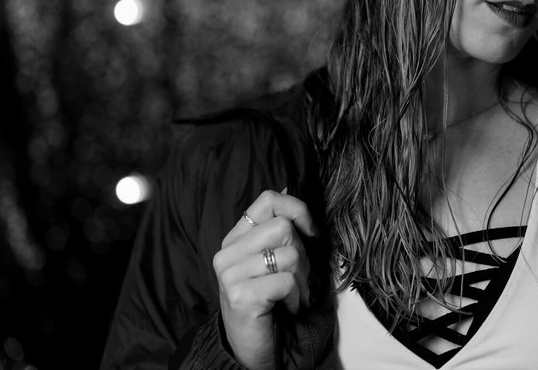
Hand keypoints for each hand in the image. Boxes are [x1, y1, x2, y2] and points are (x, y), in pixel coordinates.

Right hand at [212, 189, 318, 369]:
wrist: (249, 349)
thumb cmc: (267, 302)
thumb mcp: (271, 261)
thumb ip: (276, 229)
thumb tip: (290, 189)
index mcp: (235, 239)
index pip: (268, 200)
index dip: (297, 209)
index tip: (310, 233)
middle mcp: (227, 253)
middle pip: (284, 228)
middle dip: (304, 255)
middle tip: (299, 279)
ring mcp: (230, 274)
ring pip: (290, 254)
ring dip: (303, 280)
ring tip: (294, 295)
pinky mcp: (240, 296)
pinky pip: (287, 281)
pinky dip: (296, 297)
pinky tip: (288, 308)